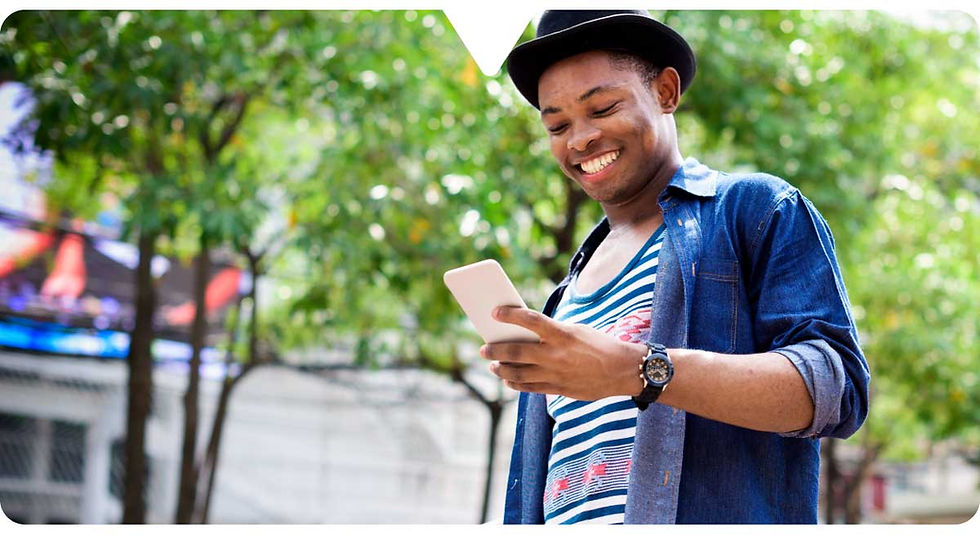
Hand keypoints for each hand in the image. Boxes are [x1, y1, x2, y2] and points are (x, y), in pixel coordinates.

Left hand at [481, 306, 645, 399]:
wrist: (624, 370)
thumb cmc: (598, 344)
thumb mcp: (576, 330)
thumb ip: (551, 333)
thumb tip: (523, 335)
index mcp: (562, 334)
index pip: (530, 320)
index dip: (510, 315)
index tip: (495, 312)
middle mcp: (556, 355)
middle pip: (516, 352)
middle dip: (495, 351)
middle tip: (483, 348)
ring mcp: (556, 374)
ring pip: (518, 374)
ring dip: (501, 369)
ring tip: (492, 365)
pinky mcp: (559, 389)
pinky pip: (529, 387)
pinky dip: (515, 383)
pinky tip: (507, 379)